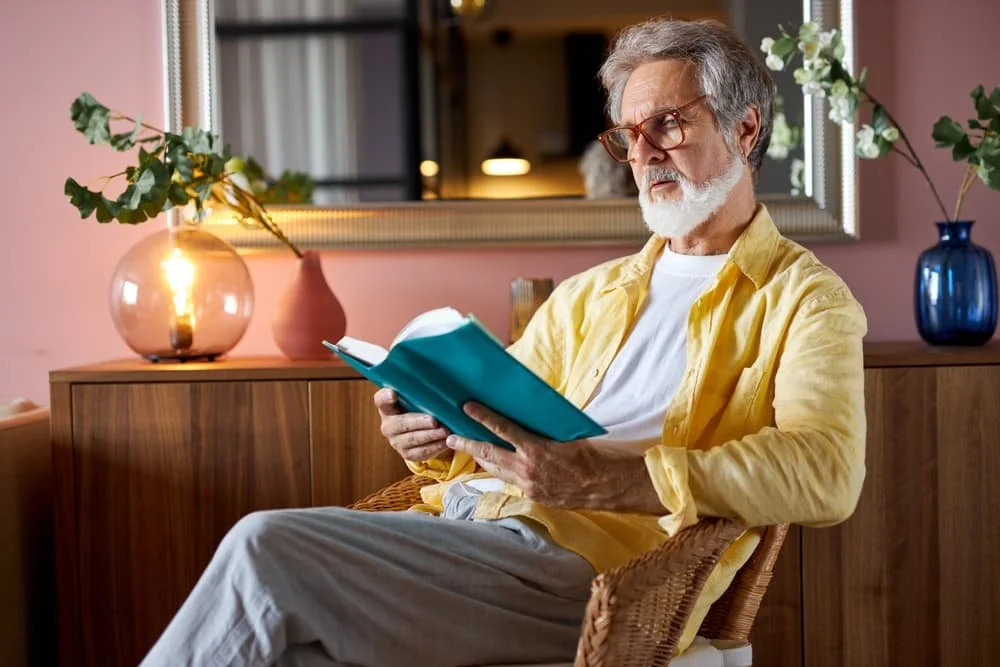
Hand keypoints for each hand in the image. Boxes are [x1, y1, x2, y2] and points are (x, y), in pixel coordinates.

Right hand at [374, 388, 451, 461]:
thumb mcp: (416, 399)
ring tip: (445, 431)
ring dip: (430, 435)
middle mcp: (388, 425)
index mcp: (387, 407)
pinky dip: (435, 447)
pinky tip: (446, 441)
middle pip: (401, 423)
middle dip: (418, 422)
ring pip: (413, 439)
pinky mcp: (407, 454)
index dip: (386, 397)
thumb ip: (419, 392)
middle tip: (433, 420)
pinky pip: (421, 452)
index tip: (393, 393)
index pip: (381, 400)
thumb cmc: (417, 409)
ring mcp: (396, 441)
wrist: (418, 431)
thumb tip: (438, 383)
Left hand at [445, 402, 663, 513]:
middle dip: (467, 444)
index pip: (502, 430)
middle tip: (450, 436)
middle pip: (489, 454)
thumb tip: (526, 414)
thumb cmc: (588, 454)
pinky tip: (494, 465)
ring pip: (496, 470)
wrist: (604, 485)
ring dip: (480, 458)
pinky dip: (500, 471)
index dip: (482, 418)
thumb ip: (542, 428)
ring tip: (466, 448)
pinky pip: (510, 480)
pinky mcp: (532, 495)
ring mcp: (528, 485)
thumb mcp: (565, 434)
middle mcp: (527, 469)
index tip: (466, 408)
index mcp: (535, 449)